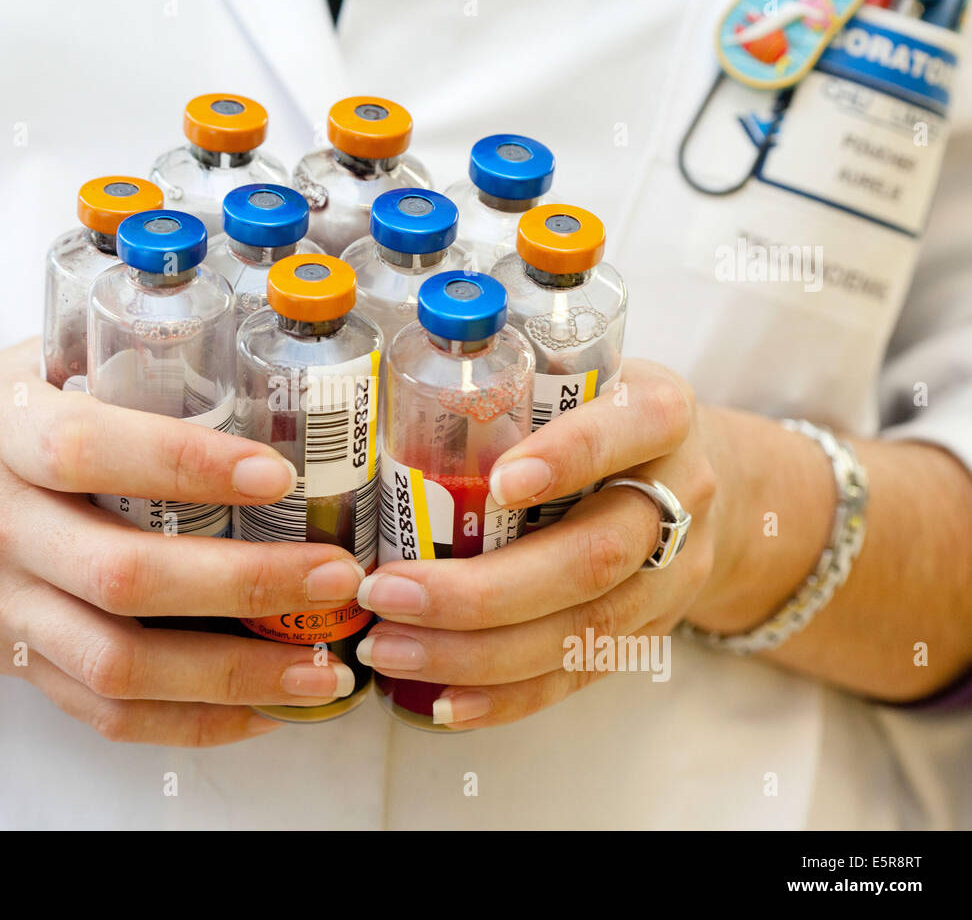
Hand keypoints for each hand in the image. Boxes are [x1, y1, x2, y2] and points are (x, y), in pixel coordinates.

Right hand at [0, 339, 366, 745]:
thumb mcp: (1, 371)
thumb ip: (97, 362)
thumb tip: (219, 348)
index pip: (91, 449)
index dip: (187, 462)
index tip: (276, 471)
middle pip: (125, 577)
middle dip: (245, 585)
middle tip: (333, 578)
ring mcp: (3, 606)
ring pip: (118, 663)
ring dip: (231, 677)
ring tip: (316, 670)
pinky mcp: (11, 660)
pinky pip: (99, 711)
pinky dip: (186, 721)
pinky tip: (256, 711)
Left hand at [354, 359, 720, 728]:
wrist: (700, 481)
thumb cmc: (603, 417)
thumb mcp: (578, 376)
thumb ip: (508, 388)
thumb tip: (376, 409)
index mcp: (659, 416)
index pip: (630, 428)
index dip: (569, 457)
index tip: (500, 481)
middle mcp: (679, 498)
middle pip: (592, 557)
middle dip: (482, 590)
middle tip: (389, 593)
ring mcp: (669, 577)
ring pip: (580, 630)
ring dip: (476, 653)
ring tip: (390, 648)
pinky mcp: (647, 633)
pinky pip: (577, 676)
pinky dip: (506, 696)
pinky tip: (442, 700)